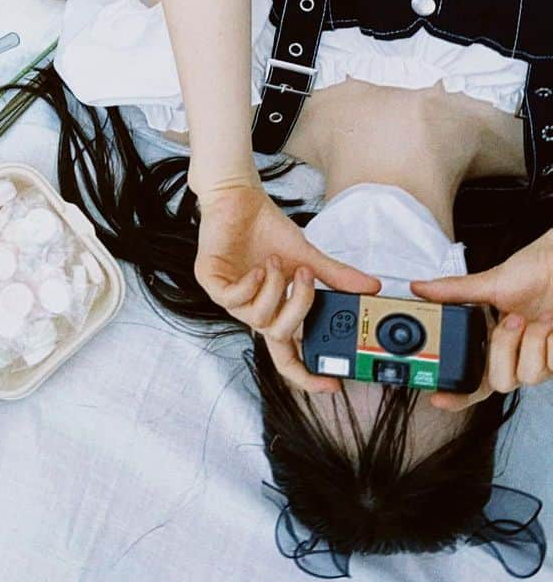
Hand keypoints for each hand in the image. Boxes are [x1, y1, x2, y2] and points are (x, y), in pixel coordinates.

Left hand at [195, 183, 380, 391]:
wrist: (239, 198)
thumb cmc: (267, 230)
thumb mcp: (307, 257)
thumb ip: (336, 277)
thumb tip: (371, 287)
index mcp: (274, 311)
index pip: (288, 355)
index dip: (307, 375)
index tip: (331, 383)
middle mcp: (252, 310)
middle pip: (280, 336)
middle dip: (299, 308)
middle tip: (305, 276)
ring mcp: (230, 298)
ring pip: (258, 318)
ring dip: (275, 289)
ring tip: (278, 262)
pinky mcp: (211, 281)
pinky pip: (233, 299)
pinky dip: (252, 284)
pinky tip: (259, 267)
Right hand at [412, 230, 552, 409]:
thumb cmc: (533, 272)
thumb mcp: (491, 282)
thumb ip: (453, 291)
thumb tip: (418, 288)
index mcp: (492, 339)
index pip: (471, 378)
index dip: (456, 394)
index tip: (438, 397)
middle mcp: (514, 354)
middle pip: (497, 382)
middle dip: (504, 348)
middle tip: (513, 320)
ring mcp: (538, 359)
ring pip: (525, 376)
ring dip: (531, 342)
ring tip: (536, 319)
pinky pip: (551, 366)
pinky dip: (552, 343)